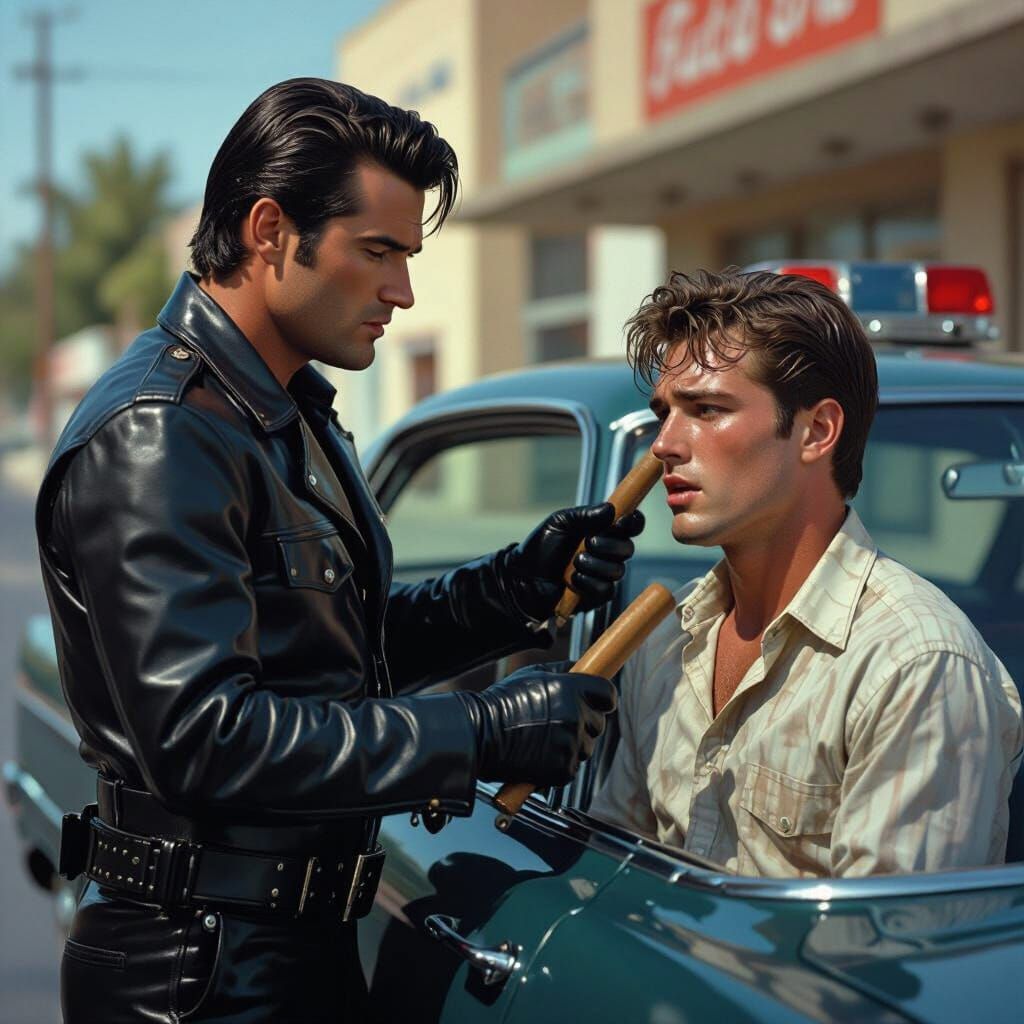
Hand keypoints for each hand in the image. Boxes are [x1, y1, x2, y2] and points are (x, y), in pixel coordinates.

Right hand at [457, 662, 617, 785]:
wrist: (479, 735)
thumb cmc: (502, 703)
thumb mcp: (533, 674)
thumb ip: (563, 671)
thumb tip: (583, 669)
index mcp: (570, 688)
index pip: (608, 694)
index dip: (603, 699)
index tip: (598, 702)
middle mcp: (575, 715)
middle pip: (599, 723)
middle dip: (585, 722)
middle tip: (559, 722)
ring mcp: (570, 744)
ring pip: (587, 746)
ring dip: (573, 744)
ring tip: (544, 738)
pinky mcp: (564, 769)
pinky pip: (573, 766)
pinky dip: (560, 763)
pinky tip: (540, 753)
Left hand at [503, 503, 644, 620]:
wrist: (524, 576)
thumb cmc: (541, 546)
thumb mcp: (560, 522)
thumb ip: (585, 515)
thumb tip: (610, 509)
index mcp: (602, 531)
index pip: (630, 525)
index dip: (632, 522)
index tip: (622, 521)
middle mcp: (607, 552)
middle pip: (628, 548)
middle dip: (609, 545)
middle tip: (588, 542)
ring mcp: (603, 574)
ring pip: (617, 570)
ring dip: (595, 564)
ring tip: (574, 563)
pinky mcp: (596, 595)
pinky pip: (606, 589)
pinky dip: (589, 582)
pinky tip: (573, 580)